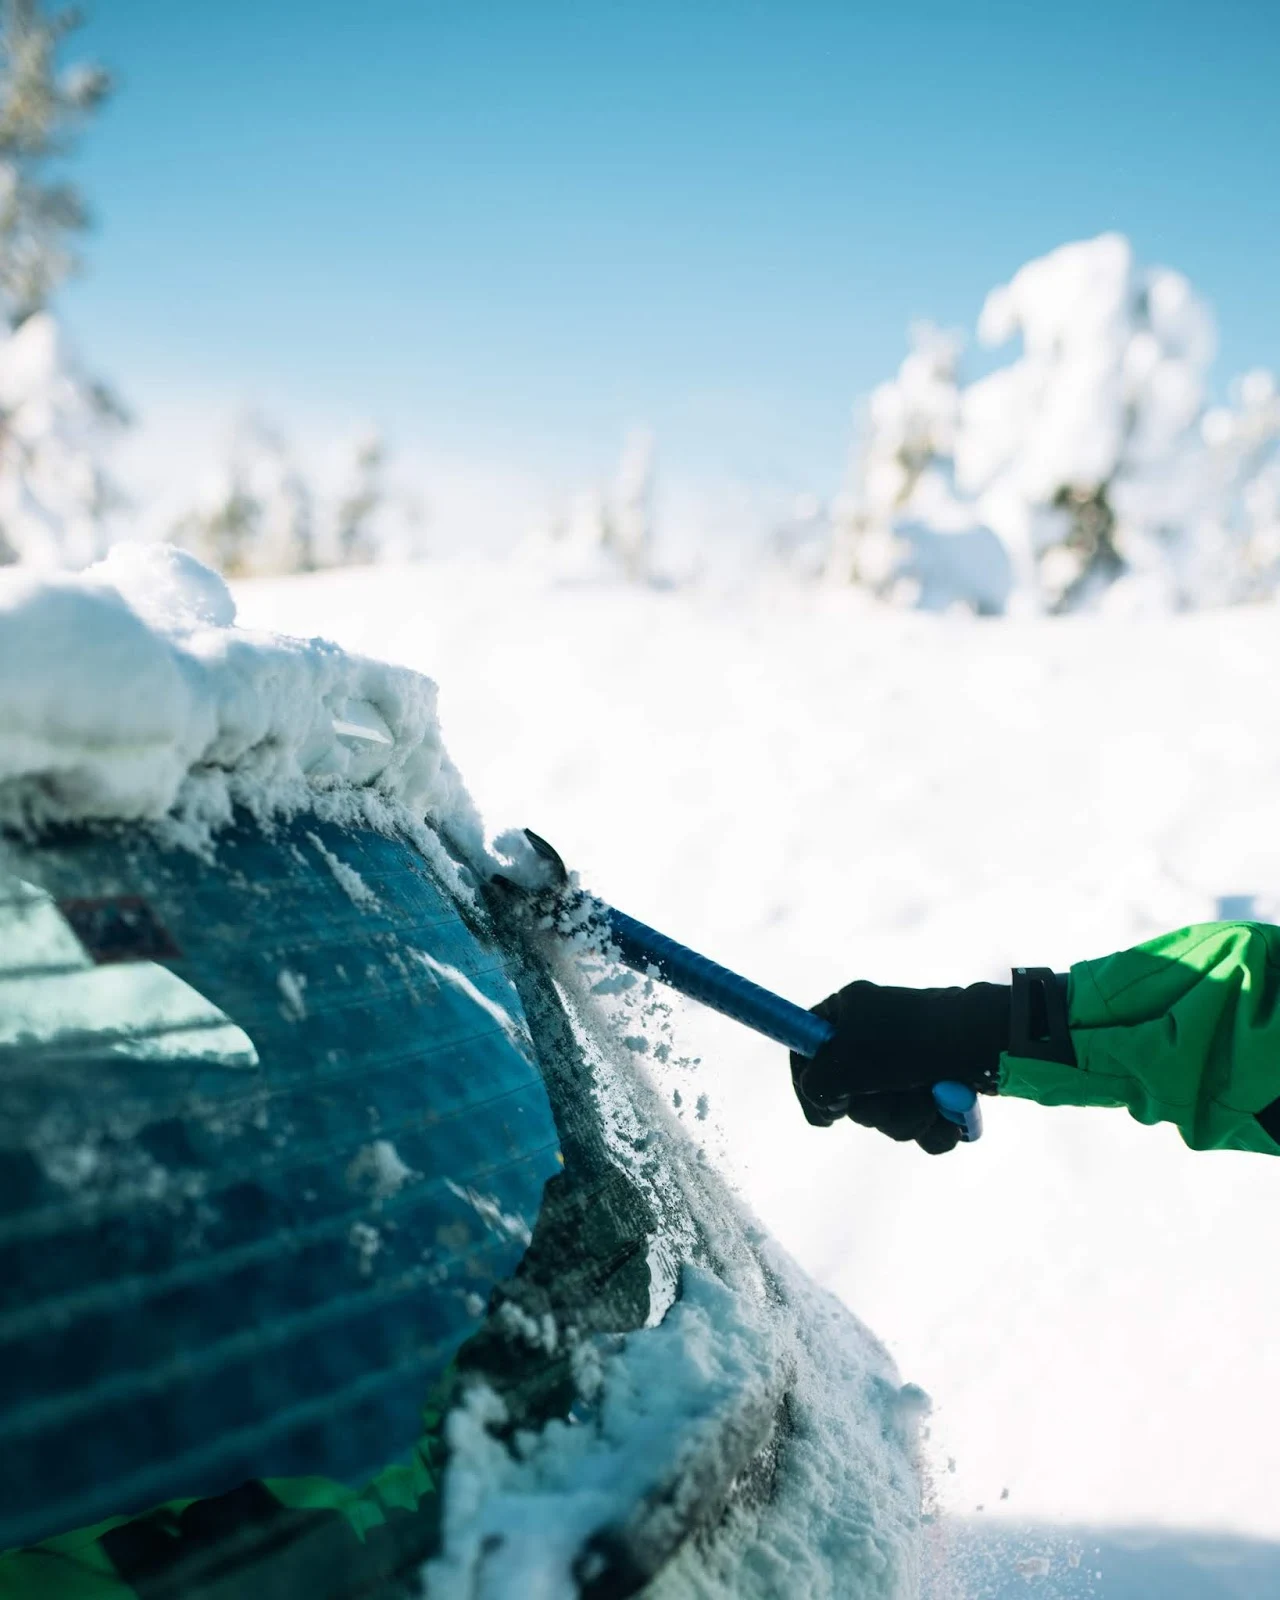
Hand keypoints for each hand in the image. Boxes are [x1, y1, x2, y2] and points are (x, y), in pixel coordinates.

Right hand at [789, 980, 1009, 1153]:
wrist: (985, 1041)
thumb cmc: (910, 1042)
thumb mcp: (848, 1060)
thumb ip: (818, 1083)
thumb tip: (826, 1101)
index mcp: (849, 1013)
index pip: (808, 1047)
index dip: (809, 1085)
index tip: (826, 1116)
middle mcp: (874, 1036)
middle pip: (850, 1093)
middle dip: (875, 1108)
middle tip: (889, 1094)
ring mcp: (907, 1062)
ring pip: (887, 1114)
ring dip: (906, 1117)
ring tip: (926, 1100)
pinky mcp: (935, 1083)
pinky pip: (921, 1122)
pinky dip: (933, 1125)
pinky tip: (944, 1115)